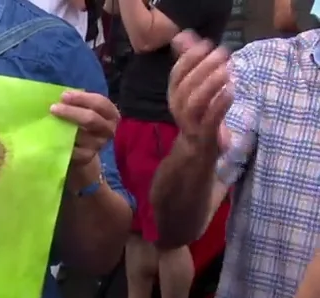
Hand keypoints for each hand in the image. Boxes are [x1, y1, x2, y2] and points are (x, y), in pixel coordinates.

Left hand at [50, 91, 118, 169]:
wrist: (80, 151)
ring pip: (81, 135)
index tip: (63, 96)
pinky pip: (73, 150)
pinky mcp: (87, 157)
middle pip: (91, 118)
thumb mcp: (82, 111)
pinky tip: (52, 138)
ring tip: (49, 122)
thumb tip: (60, 96)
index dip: (82, 98)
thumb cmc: (80, 124)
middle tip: (53, 108)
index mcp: (110, 114)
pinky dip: (62, 143)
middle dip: (71, 112)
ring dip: (63, 127)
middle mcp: (108, 129)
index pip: (100, 103)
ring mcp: (98, 145)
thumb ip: (76, 103)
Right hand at [169, 31, 231, 155]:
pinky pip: (210, 119)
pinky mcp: (204, 135)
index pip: (176, 74)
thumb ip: (190, 64)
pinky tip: (232, 89)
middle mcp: (178, 109)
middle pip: (186, 86)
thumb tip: (185, 36)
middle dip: (203, 67)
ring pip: (195, 102)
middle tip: (222, 53)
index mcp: (174, 96)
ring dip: (211, 84)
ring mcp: (190, 123)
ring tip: (227, 69)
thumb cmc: (198, 116)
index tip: (207, 44)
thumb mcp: (192, 90)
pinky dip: (220, 104)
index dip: (189, 57)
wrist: (196, 153)